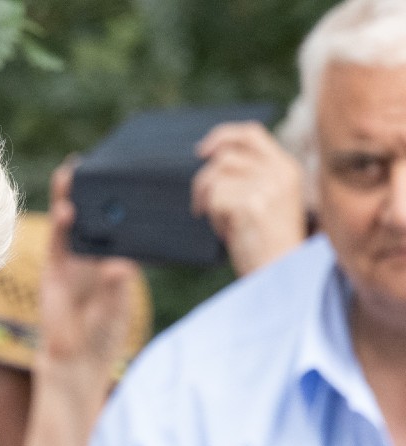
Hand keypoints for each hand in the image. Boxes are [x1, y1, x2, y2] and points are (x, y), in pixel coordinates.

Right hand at [40, 162, 143, 382]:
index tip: (130, 176)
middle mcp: (94, 256)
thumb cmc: (102, 334)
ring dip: (72, 197)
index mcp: (116, 260)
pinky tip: (66, 208)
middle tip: (95, 161)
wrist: (75, 360)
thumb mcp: (116, 309)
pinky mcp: (55, 270)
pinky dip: (61, 224)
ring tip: (73, 172)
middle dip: (93, 190)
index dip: (122, 202)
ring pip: (72, 223)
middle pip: (94, 216)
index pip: (121, 226)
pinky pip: (57, 242)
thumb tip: (119, 267)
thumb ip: (115, 289)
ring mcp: (72, 261)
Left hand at [192, 121, 306, 275]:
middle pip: (224, 155)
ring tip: (225, 224)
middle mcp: (279, 171)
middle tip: (200, 203)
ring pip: (215, 178)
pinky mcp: (251, 203)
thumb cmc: (269, 241)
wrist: (281, 271)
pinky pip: (214, 200)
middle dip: (204, 179)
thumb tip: (213, 156)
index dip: (222, 136)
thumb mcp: (268, 200)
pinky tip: (231, 233)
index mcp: (286, 167)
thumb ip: (251, 176)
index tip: (201, 151)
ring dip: (209, 202)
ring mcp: (267, 185)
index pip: (251, 133)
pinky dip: (214, 219)